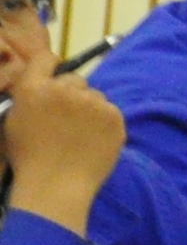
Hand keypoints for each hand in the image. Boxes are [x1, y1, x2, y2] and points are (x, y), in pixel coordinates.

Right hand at [0, 10, 124, 231]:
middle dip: (69, 93)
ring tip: (78, 133)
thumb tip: (42, 81)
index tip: (53, 76)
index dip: (50, 66)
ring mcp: (92, 102)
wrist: (56, 185)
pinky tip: (92, 140)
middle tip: (65, 118)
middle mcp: (64, 90)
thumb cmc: (28, 157)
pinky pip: (109, 111)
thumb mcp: (13, 120)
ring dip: (88, 107)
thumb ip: (28, 95)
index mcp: (34, 88)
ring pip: (94, 95)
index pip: (46, 58)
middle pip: (73, 79)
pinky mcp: (114, 116)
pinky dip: (103, 122)